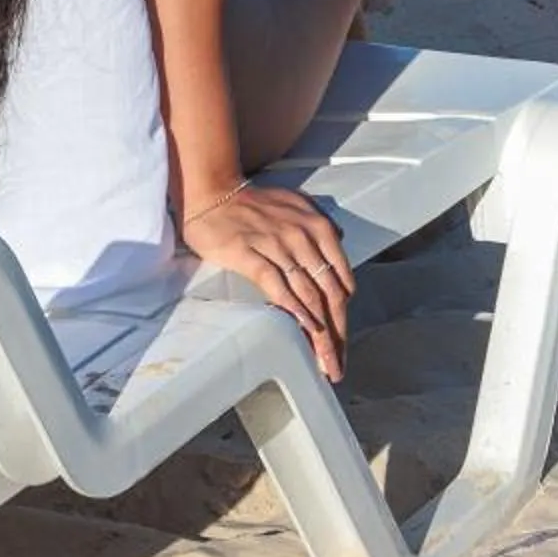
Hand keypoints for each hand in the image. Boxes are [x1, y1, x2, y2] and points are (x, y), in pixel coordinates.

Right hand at [179, 183, 353, 379]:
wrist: (214, 191)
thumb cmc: (253, 202)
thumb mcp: (296, 204)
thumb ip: (320, 223)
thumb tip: (340, 240)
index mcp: (318, 228)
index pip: (340, 280)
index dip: (343, 316)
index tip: (342, 344)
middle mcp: (303, 238)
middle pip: (328, 294)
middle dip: (337, 334)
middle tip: (337, 365)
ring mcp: (277, 246)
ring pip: (307, 295)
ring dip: (320, 333)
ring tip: (323, 362)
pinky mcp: (250, 253)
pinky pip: (277, 285)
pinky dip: (294, 310)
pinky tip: (304, 329)